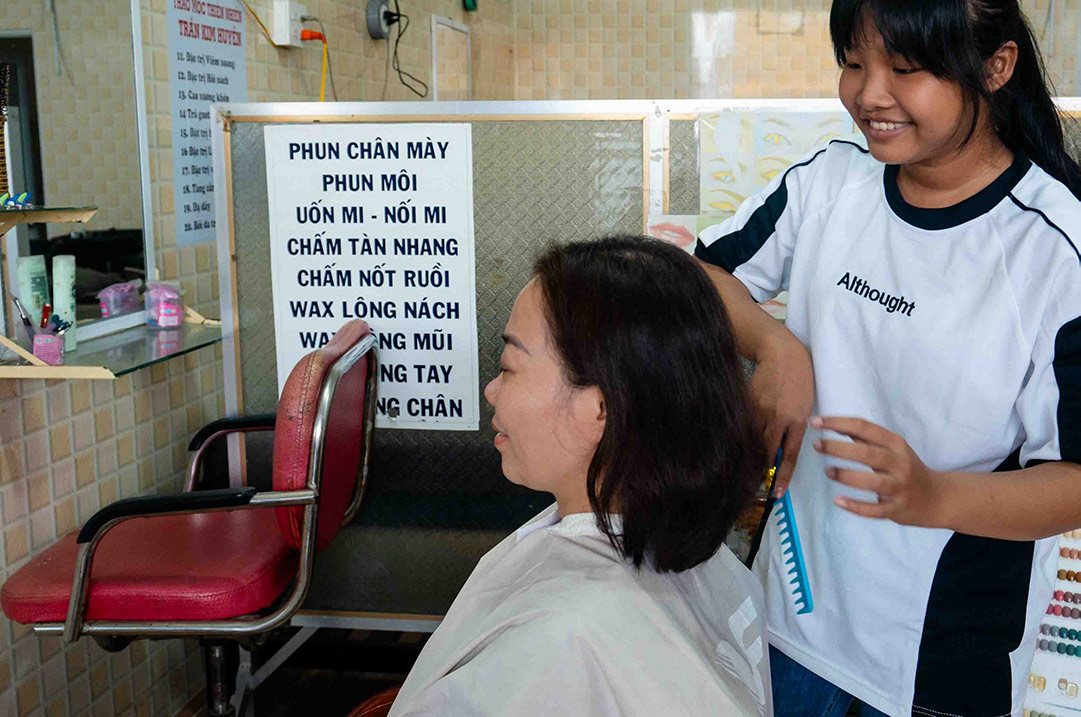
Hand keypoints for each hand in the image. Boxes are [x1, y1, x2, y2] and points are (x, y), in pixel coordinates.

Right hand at [752, 333, 814, 496]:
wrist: (782, 354)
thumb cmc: (800, 379)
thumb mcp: (805, 405)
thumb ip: (795, 427)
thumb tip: (782, 449)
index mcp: (797, 420)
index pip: (789, 455)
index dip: (783, 476)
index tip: (777, 493)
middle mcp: (778, 418)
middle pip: (767, 452)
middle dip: (763, 469)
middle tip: (759, 484)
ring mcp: (761, 411)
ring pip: (754, 440)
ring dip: (752, 453)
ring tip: (749, 464)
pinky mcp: (748, 403)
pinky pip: (745, 426)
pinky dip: (744, 436)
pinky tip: (742, 440)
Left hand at [812, 416, 945, 526]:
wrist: (937, 498)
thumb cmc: (905, 468)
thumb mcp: (891, 448)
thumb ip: (865, 438)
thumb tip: (834, 424)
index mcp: (896, 444)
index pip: (864, 427)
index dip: (838, 423)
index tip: (815, 422)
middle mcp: (899, 463)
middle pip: (867, 453)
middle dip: (839, 448)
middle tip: (817, 445)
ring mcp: (900, 487)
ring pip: (872, 481)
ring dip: (847, 475)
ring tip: (828, 471)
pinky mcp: (897, 509)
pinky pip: (875, 509)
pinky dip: (856, 506)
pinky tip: (838, 501)